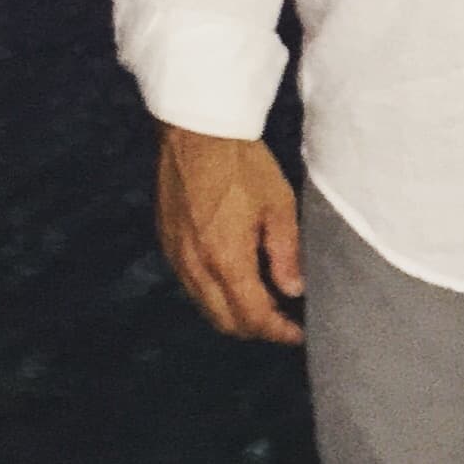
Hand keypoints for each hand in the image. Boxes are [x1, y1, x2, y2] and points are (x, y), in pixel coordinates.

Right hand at [154, 125, 304, 344]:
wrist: (196, 129)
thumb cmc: (241, 162)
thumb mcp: (277, 204)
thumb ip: (286, 253)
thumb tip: (293, 290)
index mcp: (225, 260)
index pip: (252, 317)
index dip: (277, 332)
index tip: (297, 334)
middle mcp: (195, 267)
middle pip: (224, 321)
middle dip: (255, 329)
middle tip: (281, 321)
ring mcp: (176, 256)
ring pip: (204, 306)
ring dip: (232, 313)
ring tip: (260, 301)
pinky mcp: (166, 241)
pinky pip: (190, 284)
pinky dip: (212, 293)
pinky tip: (231, 277)